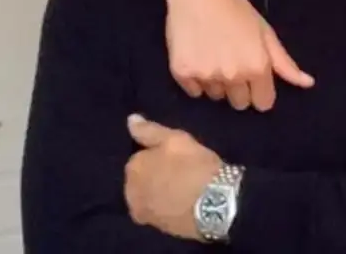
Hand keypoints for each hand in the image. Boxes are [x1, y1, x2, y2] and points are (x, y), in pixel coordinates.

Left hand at [124, 114, 222, 240]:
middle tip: (179, 172)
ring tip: (181, 187)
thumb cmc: (195, 165)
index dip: (158, 156)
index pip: (140, 157)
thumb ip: (150, 130)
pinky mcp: (157, 226)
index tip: (175, 158)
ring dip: (158, 190)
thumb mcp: (175, 139)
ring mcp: (143, 211)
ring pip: (148, 195)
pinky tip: (181, 201)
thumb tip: (130, 120)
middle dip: (154, 174)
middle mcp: (130, 191)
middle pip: (141, 178)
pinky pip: (158, 210)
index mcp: (133, 167)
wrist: (215, 203)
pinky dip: (165, 205)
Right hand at [164, 0, 313, 110]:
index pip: (262, 104)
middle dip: (238, 88)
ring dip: (216, 83)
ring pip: (216, 96)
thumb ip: (284, 63)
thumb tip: (308, 84)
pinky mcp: (182, 73)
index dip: (259, 92)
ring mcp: (206, 75)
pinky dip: (195, 79)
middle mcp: (233, 76)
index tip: (253, 78)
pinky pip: (193, 91)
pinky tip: (197, 56)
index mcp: (257, 67)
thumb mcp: (265, 33)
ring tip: (213, 55)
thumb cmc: (237, 9)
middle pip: (239, 103)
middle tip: (231, 62)